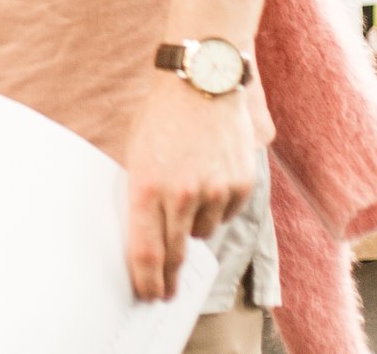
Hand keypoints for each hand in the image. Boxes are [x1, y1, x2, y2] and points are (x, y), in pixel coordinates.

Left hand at [122, 75, 255, 302]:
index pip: (146, 251)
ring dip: (193, 224)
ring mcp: (215, 191)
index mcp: (146, 185)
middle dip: (169, 276)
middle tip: (165, 290)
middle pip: (175, 253)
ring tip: (187, 190)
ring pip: (202, 232)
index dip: (146, 280)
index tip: (147, 294)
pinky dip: (217, 206)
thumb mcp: (135, 153)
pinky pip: (226, 214)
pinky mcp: (241, 184)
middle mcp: (182, 193)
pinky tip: (210, 178)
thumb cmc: (161, 118)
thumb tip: (142, 238)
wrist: (202, 82)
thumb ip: (140, 195)